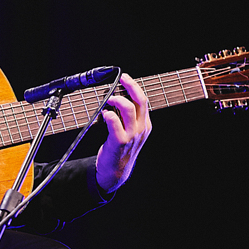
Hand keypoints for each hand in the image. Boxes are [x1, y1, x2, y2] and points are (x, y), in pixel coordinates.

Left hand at [96, 74, 151, 193]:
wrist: (116, 170)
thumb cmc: (120, 147)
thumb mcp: (131, 131)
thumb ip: (128, 116)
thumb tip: (117, 96)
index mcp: (145, 124)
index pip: (143, 100)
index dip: (134, 86)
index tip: (125, 78)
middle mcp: (141, 128)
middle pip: (140, 100)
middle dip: (130, 86)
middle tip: (121, 79)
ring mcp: (131, 135)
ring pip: (128, 108)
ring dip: (116, 100)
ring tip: (108, 99)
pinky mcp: (120, 141)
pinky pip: (114, 122)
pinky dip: (108, 115)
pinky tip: (104, 114)